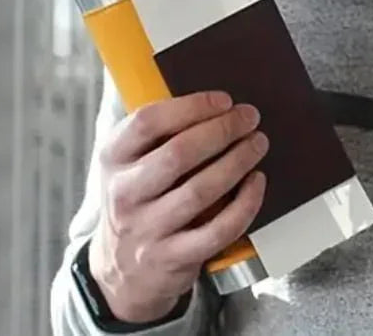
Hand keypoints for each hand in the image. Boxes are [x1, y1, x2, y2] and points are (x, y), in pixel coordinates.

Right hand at [90, 91, 268, 323]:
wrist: (121, 272)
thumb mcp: (131, 162)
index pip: (147, 122)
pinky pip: (217, 230)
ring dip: (238, 161)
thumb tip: (214, 100)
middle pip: (178, 154)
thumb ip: (159, 131)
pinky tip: (257, 181)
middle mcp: (124, 194)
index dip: (191, 106)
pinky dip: (245, 203)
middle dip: (223, 130)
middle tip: (249, 118)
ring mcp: (146, 230)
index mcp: (114, 159)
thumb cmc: (139, 199)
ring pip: (200, 190)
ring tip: (258, 143)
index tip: (224, 100)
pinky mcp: (171, 258)